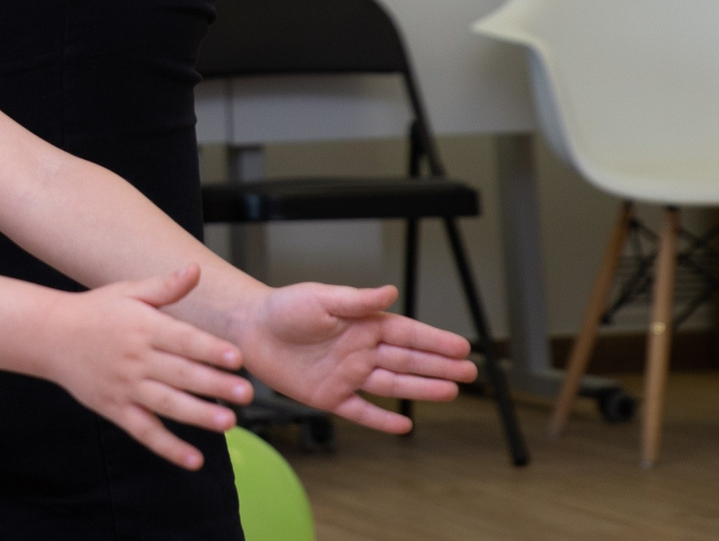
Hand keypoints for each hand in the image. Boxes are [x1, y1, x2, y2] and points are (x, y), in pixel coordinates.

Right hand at [46, 266, 251, 469]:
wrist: (49, 335)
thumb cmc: (96, 311)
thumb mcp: (128, 292)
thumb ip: (165, 287)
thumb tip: (195, 270)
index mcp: (143, 327)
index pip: (182, 339)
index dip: (210, 349)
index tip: (237, 358)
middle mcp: (135, 358)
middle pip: (180, 374)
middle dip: (215, 384)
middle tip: (246, 393)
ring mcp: (125, 386)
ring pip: (166, 404)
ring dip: (198, 415)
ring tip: (228, 422)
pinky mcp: (115, 409)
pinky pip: (144, 431)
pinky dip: (168, 447)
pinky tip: (194, 460)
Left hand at [233, 283, 475, 433]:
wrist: (248, 329)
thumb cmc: (282, 308)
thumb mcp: (320, 298)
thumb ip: (356, 300)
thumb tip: (390, 291)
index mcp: (362, 324)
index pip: (407, 333)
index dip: (434, 340)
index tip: (462, 346)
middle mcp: (360, 350)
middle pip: (407, 361)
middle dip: (439, 366)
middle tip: (470, 372)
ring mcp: (347, 375)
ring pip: (392, 386)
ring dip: (421, 390)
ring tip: (451, 392)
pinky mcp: (329, 396)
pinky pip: (361, 411)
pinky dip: (382, 421)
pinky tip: (404, 426)